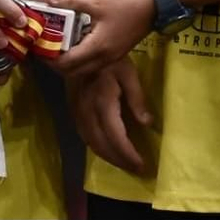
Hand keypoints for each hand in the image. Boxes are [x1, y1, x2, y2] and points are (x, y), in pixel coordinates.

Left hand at [43, 0, 154, 79]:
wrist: (156, 4)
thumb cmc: (127, 2)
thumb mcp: (96, 0)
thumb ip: (70, 1)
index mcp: (97, 48)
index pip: (66, 64)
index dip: (49, 59)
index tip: (38, 48)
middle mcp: (104, 59)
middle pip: (73, 72)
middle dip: (57, 64)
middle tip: (45, 48)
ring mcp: (112, 58)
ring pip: (84, 69)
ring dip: (69, 63)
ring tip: (58, 46)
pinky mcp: (117, 53)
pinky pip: (94, 64)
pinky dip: (81, 59)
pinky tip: (76, 42)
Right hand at [68, 59, 153, 174]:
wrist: (80, 49)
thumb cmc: (109, 60)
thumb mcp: (129, 73)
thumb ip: (137, 99)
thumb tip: (147, 124)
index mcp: (103, 102)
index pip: (116, 136)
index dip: (127, 154)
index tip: (141, 165)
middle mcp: (87, 112)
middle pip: (102, 145)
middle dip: (119, 161)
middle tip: (135, 170)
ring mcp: (77, 112)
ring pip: (91, 143)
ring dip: (107, 157)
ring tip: (123, 164)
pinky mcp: (72, 111)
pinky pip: (84, 136)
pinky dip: (96, 147)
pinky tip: (106, 150)